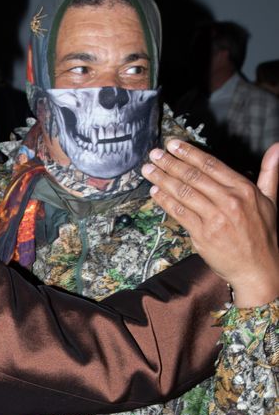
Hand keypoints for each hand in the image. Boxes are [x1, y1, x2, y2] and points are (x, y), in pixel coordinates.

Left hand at [141, 139, 278, 306]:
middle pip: (193, 176)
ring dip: (162, 179)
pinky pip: (180, 213)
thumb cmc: (263, 235)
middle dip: (170, 163)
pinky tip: (155, 192)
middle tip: (154, 155)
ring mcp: (215, 218)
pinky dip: (165, 201)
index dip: (189, 153)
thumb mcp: (271, 200)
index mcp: (243, 189)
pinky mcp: (203, 234)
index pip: (211, 165)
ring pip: (183, 193)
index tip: (173, 145)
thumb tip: (276, 148)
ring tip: (149, 170)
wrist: (258, 269)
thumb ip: (269, 172)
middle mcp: (229, 201)